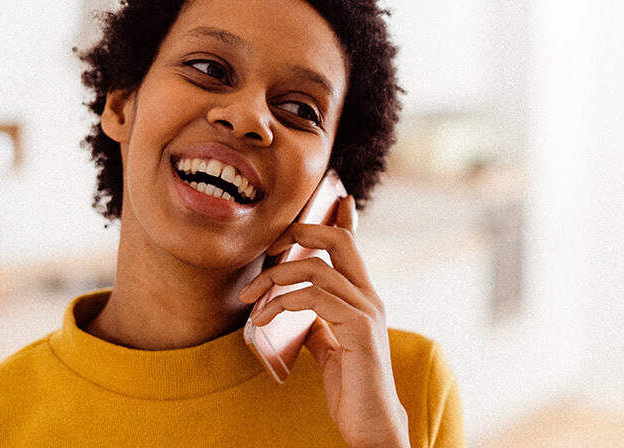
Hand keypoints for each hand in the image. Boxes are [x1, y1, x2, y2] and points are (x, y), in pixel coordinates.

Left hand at [239, 196, 409, 447]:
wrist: (372, 424)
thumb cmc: (352, 388)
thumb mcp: (329, 349)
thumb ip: (317, 325)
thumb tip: (292, 311)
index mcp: (362, 297)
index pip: (351, 246)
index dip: (339, 217)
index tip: (329, 199)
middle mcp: (369, 297)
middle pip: (339, 240)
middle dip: (301, 233)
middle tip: (270, 248)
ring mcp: (366, 311)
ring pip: (318, 268)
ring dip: (276, 278)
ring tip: (250, 299)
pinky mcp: (359, 329)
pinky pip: (315, 299)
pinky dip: (282, 303)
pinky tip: (262, 320)